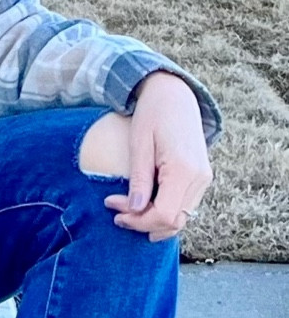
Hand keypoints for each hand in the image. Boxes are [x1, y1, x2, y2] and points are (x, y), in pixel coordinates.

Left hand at [104, 71, 212, 242]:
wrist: (174, 94)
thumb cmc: (152, 114)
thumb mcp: (139, 143)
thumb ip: (139, 178)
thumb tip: (135, 210)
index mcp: (184, 169)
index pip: (164, 215)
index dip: (138, 220)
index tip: (113, 206)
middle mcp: (199, 178)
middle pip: (174, 221)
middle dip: (144, 223)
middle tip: (117, 213)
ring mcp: (203, 179)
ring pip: (182, 217)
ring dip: (154, 220)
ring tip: (127, 209)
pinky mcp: (201, 177)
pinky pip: (185, 205)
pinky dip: (164, 210)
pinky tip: (144, 201)